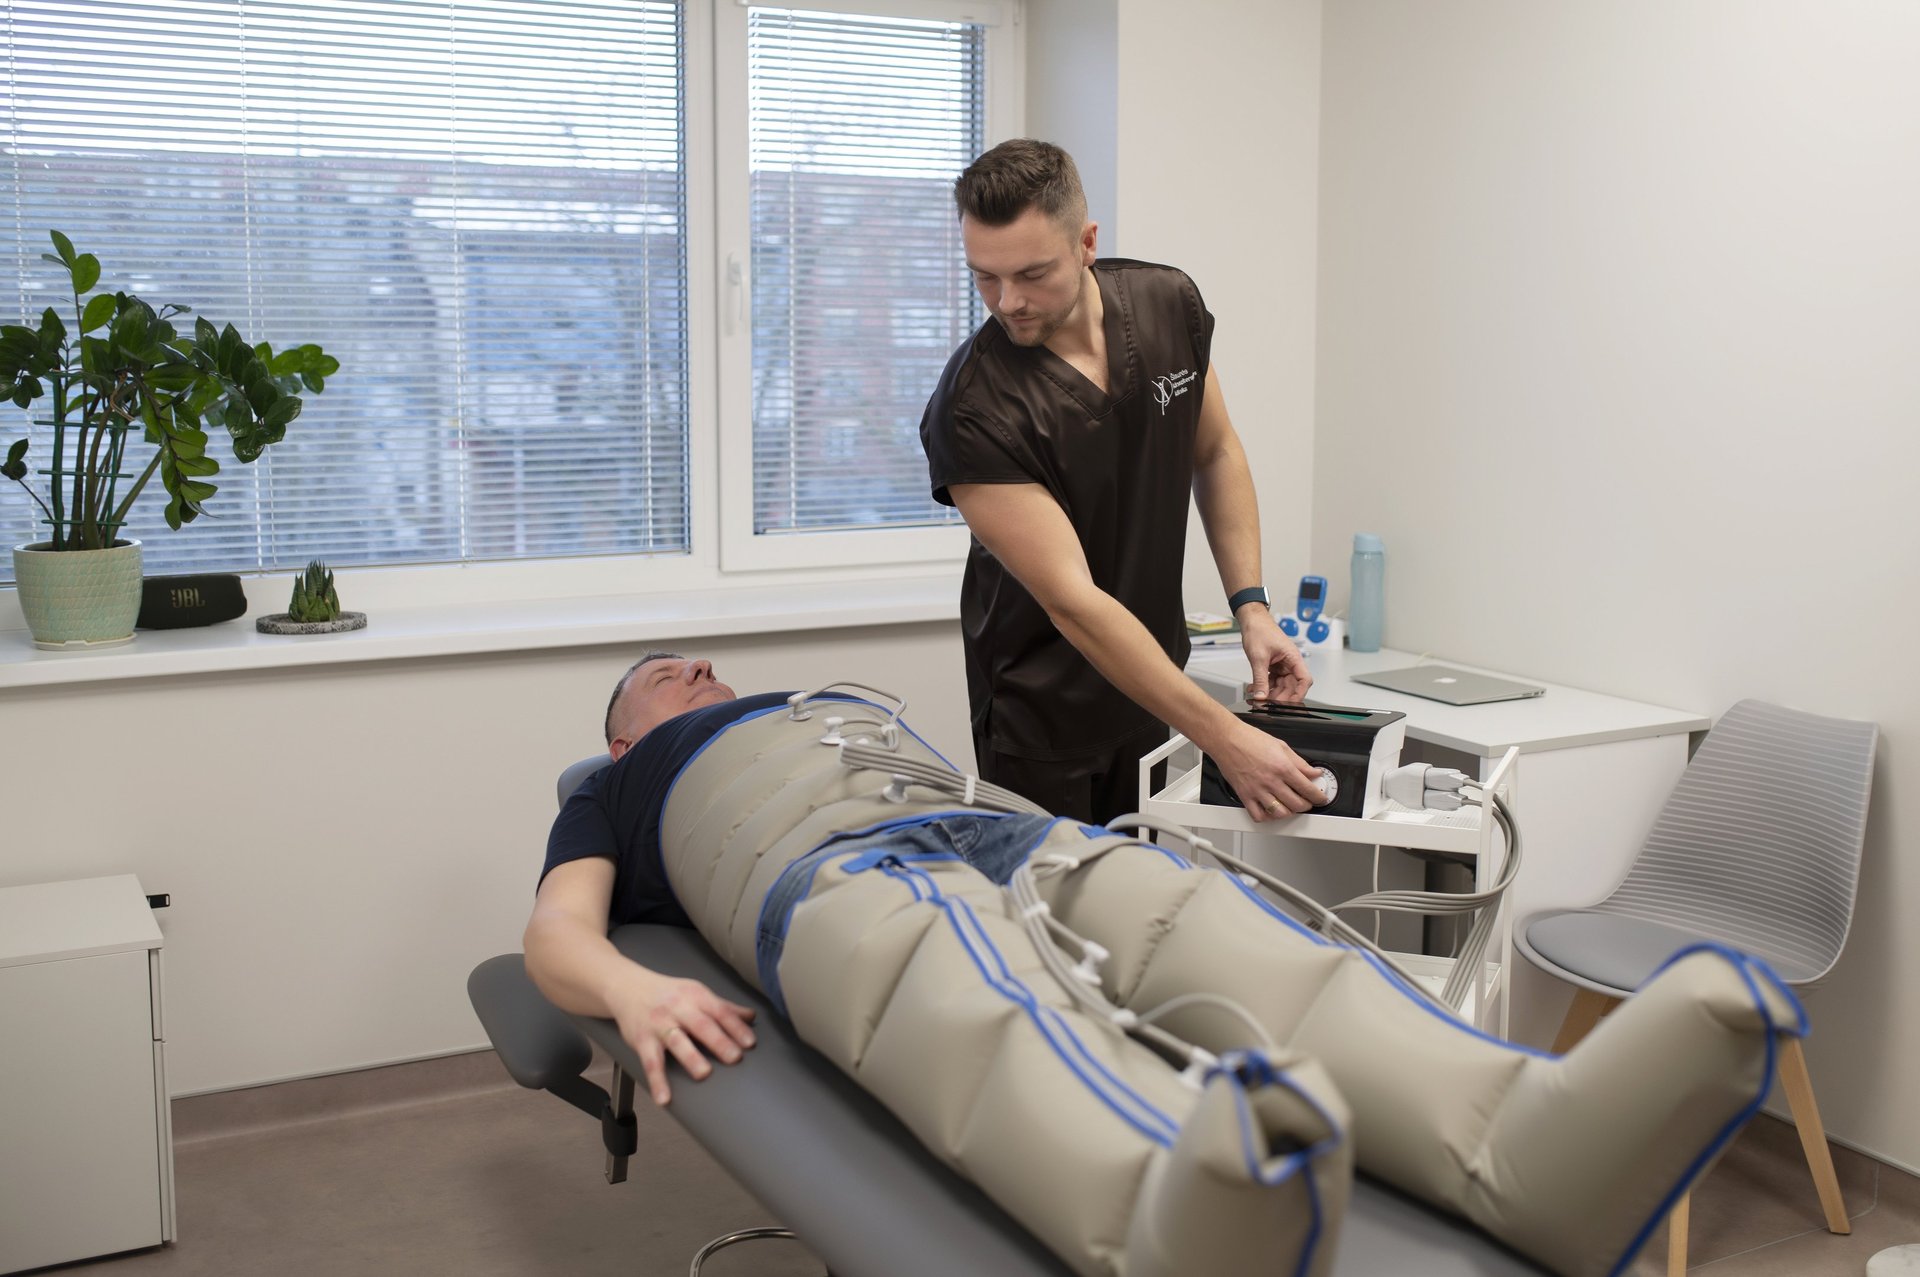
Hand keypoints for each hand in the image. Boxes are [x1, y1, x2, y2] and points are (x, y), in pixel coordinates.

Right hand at [609, 970, 757, 1105]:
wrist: (628, 987)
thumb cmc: (667, 993)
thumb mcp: (696, 993)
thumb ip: (723, 1007)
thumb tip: (751, 1016)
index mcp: (696, 996)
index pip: (720, 1011)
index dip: (736, 1027)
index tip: (750, 1042)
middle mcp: (678, 1008)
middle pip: (701, 1025)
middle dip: (718, 1041)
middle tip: (735, 1057)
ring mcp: (659, 1024)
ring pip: (676, 1041)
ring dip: (690, 1057)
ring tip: (704, 1073)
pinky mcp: (642, 1040)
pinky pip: (650, 1062)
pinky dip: (657, 1080)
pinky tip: (664, 1098)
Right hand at [1214, 719, 1331, 820]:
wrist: (1227, 739)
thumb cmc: (1249, 739)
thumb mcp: (1281, 746)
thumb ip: (1299, 762)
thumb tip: (1313, 772)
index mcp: (1283, 767)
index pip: (1308, 789)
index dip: (1319, 797)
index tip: (1321, 798)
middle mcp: (1271, 781)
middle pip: (1297, 804)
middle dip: (1307, 806)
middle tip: (1307, 802)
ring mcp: (1257, 790)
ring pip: (1280, 813)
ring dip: (1289, 813)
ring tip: (1290, 806)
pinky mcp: (1245, 795)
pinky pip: (1258, 815)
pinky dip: (1267, 817)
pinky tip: (1271, 811)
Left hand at [1240, 610, 1311, 703]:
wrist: (1251, 620)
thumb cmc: (1259, 630)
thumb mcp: (1259, 658)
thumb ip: (1260, 679)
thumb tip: (1261, 696)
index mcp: (1293, 658)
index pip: (1304, 680)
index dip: (1299, 694)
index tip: (1290, 704)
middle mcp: (1290, 662)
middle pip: (1292, 686)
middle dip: (1280, 696)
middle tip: (1267, 704)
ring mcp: (1282, 664)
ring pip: (1281, 684)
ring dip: (1270, 692)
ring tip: (1258, 697)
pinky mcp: (1274, 665)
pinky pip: (1272, 680)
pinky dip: (1264, 685)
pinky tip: (1254, 689)